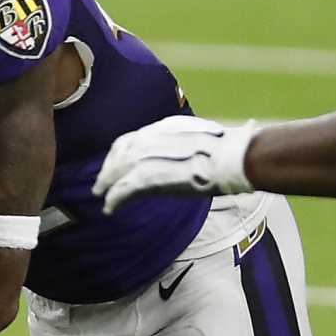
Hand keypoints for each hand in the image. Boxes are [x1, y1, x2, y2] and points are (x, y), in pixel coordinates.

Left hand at [93, 116, 254, 214]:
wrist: (235, 159)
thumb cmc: (229, 152)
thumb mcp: (201, 139)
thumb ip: (184, 145)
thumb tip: (182, 156)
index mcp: (166, 127)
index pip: (133, 138)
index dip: (119, 153)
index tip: (114, 165)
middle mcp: (154, 137)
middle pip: (121, 152)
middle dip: (108, 169)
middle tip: (100, 185)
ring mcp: (152, 155)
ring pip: (119, 170)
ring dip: (108, 184)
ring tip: (102, 197)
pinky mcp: (152, 175)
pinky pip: (126, 188)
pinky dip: (115, 198)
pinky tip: (110, 208)